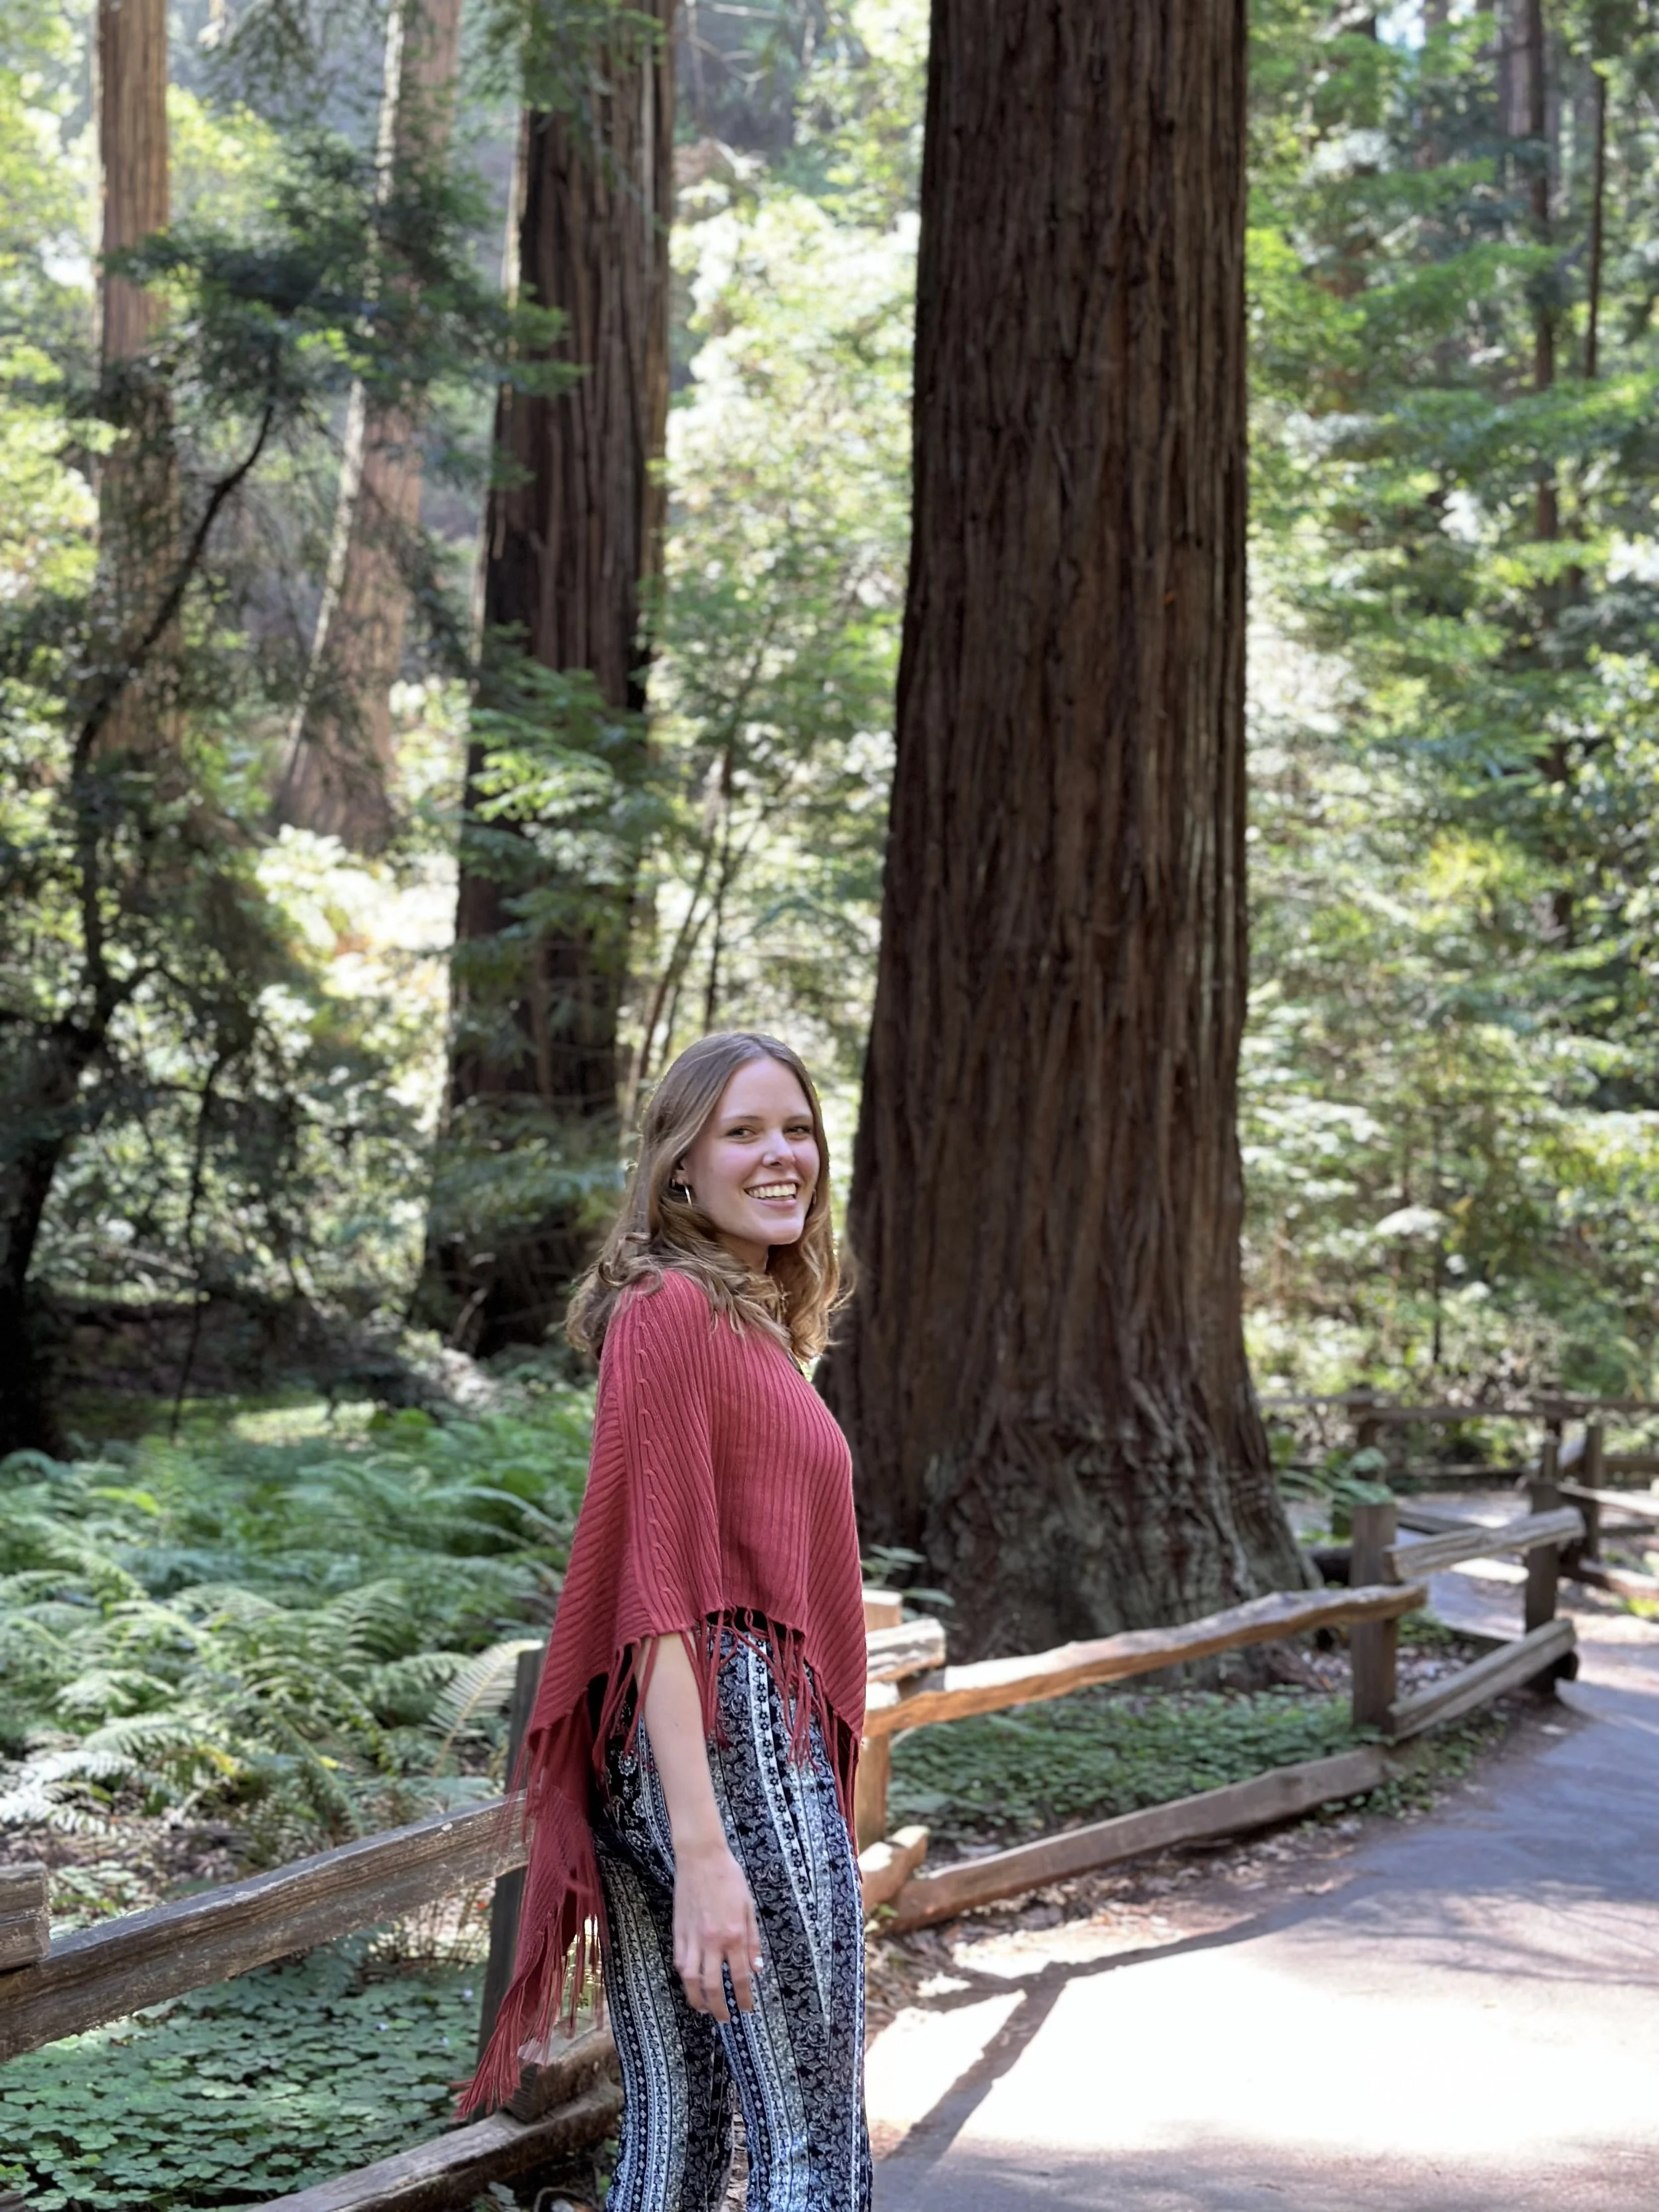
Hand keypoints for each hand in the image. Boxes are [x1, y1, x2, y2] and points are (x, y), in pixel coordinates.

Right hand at [671, 1835, 761, 2021]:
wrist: (701, 1858)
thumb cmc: (729, 1878)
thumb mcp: (748, 1906)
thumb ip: (753, 1939)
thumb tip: (756, 1968)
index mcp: (734, 1934)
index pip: (740, 1976)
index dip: (743, 1997)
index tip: (746, 2009)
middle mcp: (713, 1941)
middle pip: (713, 1986)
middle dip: (720, 2007)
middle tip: (725, 2018)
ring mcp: (692, 1938)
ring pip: (691, 1979)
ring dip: (697, 1999)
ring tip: (704, 2008)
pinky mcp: (678, 1932)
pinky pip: (680, 1962)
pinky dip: (685, 1977)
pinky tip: (691, 1982)